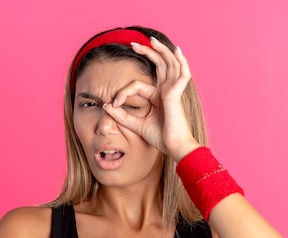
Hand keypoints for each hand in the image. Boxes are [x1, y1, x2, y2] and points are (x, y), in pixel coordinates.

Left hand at [103, 37, 200, 161]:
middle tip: (133, 44)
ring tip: (152, 40)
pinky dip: (182, 62)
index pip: (137, 85)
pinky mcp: (176, 94)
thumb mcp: (135, 124)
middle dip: (147, 52)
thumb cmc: (160, 137)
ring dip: (162, 50)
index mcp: (158, 96)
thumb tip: (105, 106)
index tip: (112, 104)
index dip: (122, 92)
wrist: (174, 147)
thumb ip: (121, 115)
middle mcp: (166, 91)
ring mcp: (173, 91)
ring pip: (169, 64)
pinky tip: (177, 51)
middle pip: (159, 65)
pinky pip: (182, 74)